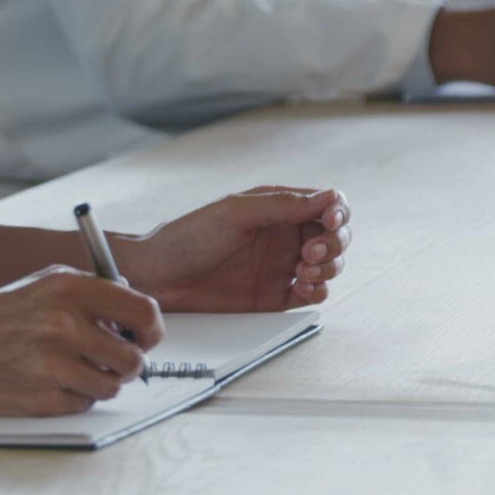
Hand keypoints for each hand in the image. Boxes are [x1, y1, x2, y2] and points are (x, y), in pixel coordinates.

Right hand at [0, 266, 162, 415]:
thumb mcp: (39, 287)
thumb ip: (89, 294)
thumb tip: (138, 317)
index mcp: (68, 288)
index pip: (143, 311)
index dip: (150, 331)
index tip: (143, 338)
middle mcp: (63, 324)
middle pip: (133, 358)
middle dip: (126, 365)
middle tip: (108, 362)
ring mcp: (51, 364)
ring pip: (111, 386)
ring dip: (98, 384)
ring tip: (69, 372)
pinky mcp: (40, 399)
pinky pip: (82, 405)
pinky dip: (71, 399)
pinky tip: (44, 384)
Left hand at [109, 188, 349, 313]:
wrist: (156, 276)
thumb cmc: (186, 237)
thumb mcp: (235, 213)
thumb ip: (282, 205)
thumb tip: (328, 197)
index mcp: (278, 209)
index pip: (327, 205)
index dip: (338, 213)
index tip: (330, 222)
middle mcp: (283, 236)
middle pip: (336, 237)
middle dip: (336, 243)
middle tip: (312, 251)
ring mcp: (280, 267)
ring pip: (329, 266)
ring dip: (329, 266)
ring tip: (304, 268)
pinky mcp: (274, 296)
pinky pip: (311, 294)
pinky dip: (317, 290)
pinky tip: (302, 286)